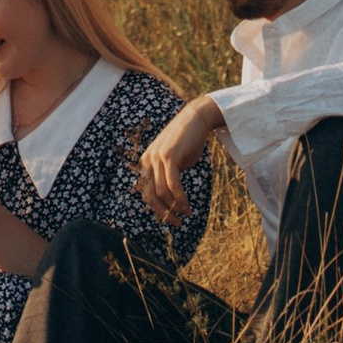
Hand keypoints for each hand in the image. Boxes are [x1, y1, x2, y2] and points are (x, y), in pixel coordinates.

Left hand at [137, 95, 224, 227]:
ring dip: (174, 208)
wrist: (196, 119)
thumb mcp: (174, 161)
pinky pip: (172, 184)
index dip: (156, 208)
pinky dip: (180, 199)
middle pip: (150, 195)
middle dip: (163, 213)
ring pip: (161, 192)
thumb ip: (168, 177)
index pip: (145, 192)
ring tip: (186, 215)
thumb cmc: (187, 142)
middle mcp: (147, 159)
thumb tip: (171, 200)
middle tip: (176, 223)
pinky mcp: (168, 156)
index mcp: (145, 162)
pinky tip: (187, 207)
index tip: (169, 218)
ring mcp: (156, 157)